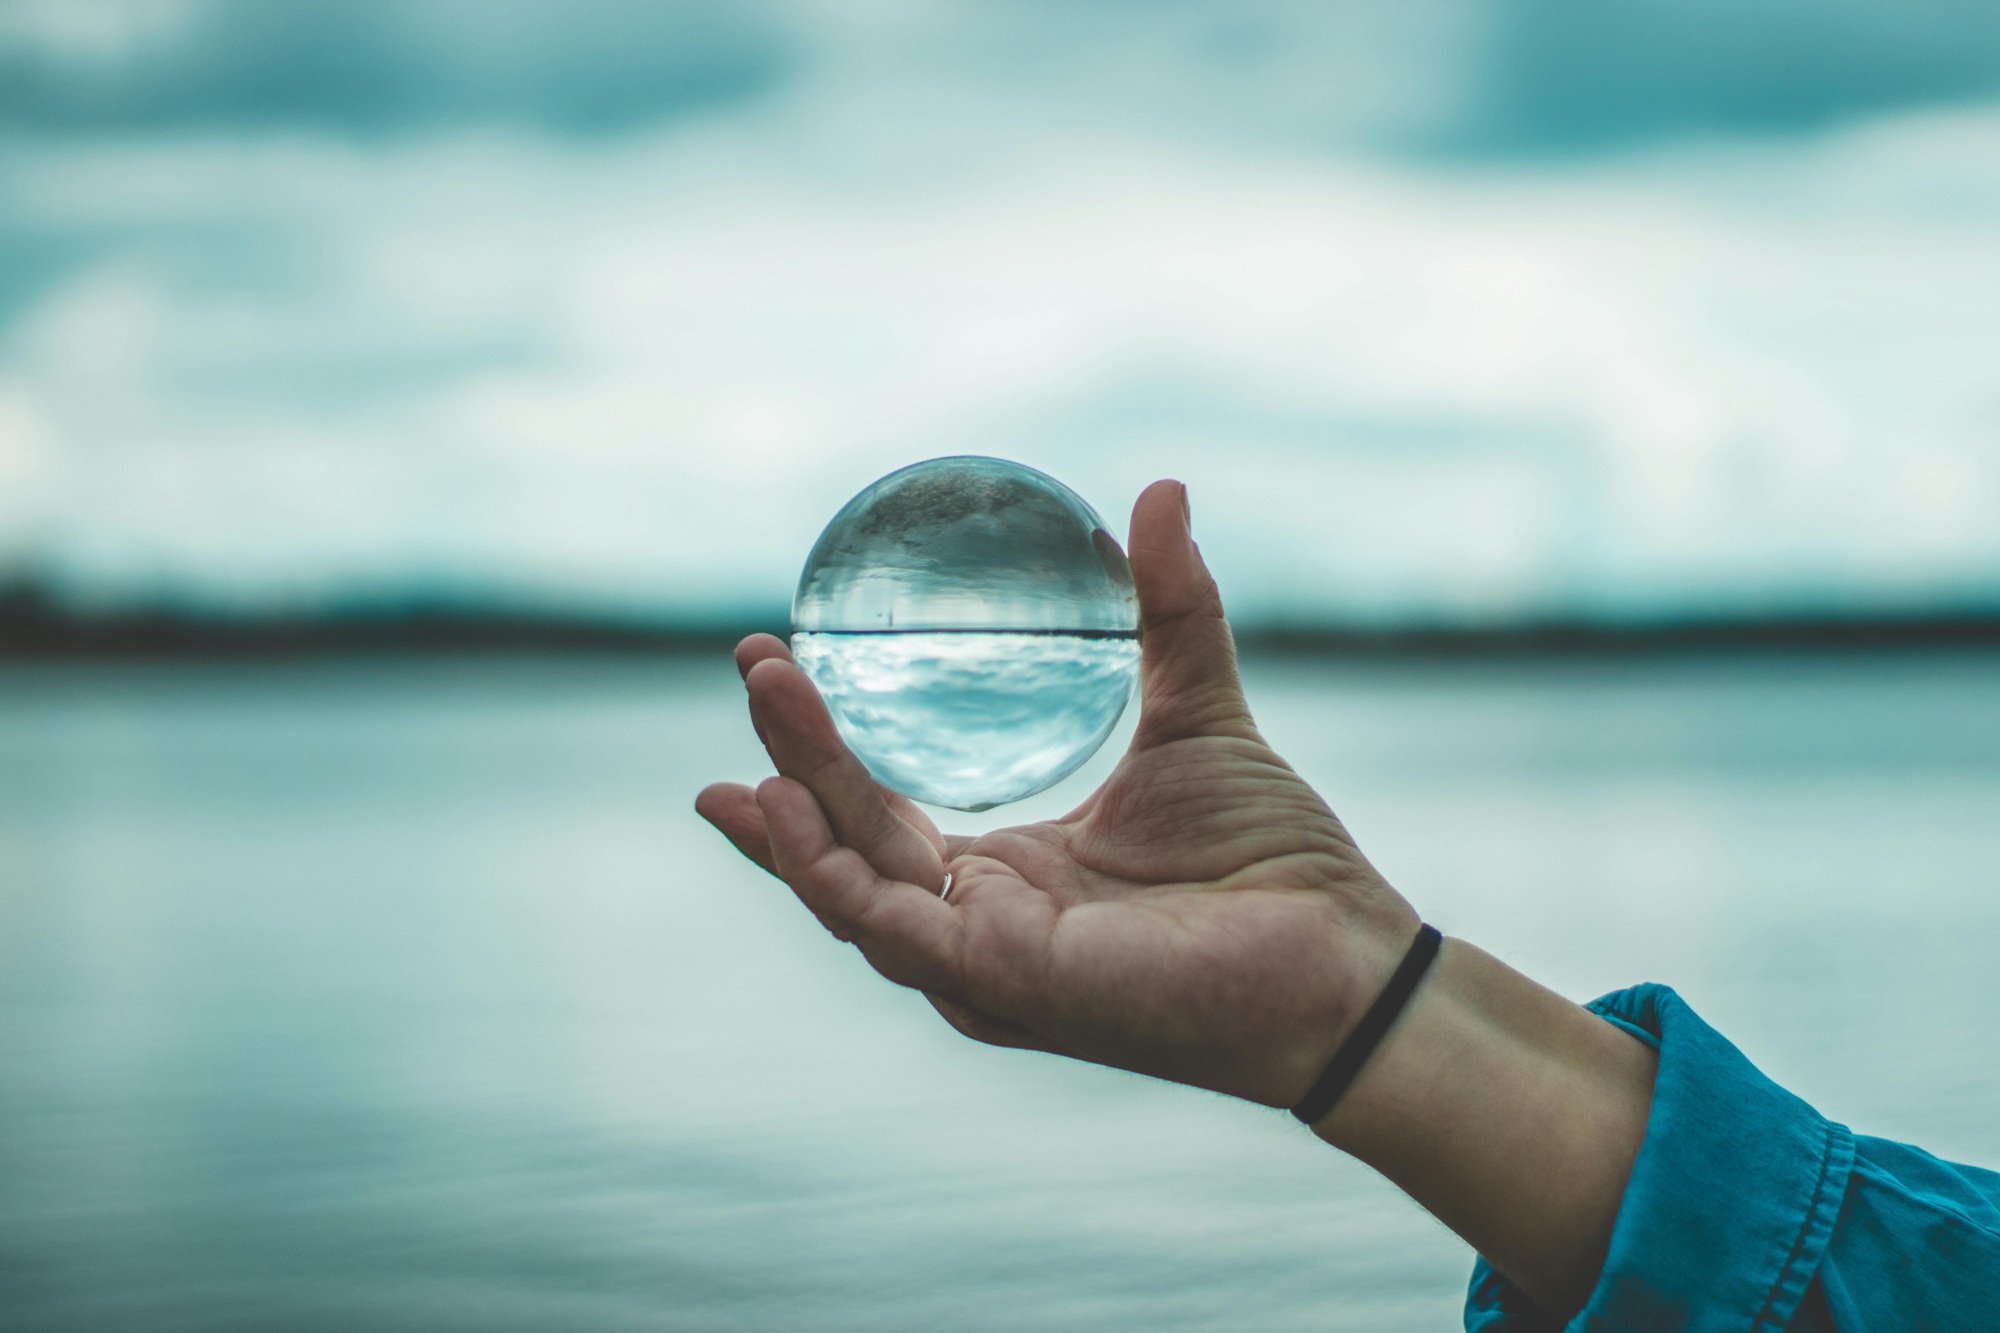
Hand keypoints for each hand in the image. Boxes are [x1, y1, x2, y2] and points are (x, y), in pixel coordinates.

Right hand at [696, 479, 1419, 1108]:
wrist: (1342, 953)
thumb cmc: (1276, 860)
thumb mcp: (1200, 714)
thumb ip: (1171, 611)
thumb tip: (1160, 490)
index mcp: (1010, 879)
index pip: (883, 819)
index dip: (821, 752)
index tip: (775, 662)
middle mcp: (980, 927)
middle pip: (852, 843)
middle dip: (790, 760)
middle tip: (755, 665)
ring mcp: (983, 962)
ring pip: (851, 884)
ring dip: (795, 800)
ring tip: (767, 699)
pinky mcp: (1001, 982)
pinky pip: (888, 926)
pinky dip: (825, 869)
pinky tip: (788, 802)